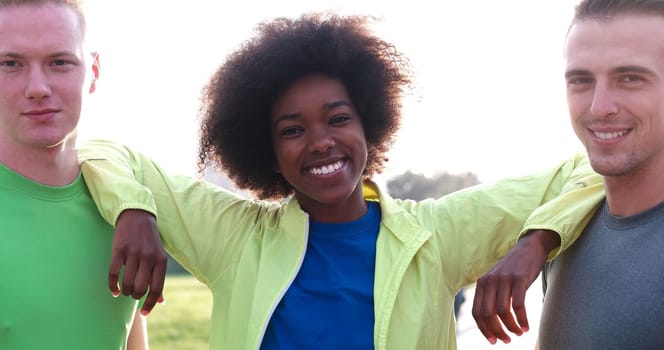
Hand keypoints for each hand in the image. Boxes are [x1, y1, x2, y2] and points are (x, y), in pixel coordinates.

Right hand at [109, 209, 167, 314]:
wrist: (138, 218)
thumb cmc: (150, 243)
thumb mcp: (159, 258)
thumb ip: (159, 279)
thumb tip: (161, 302)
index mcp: (161, 261)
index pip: (157, 289)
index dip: (150, 303)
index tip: (144, 313)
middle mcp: (148, 258)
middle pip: (140, 288)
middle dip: (135, 296)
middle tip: (132, 294)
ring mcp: (133, 253)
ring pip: (127, 283)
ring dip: (124, 291)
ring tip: (124, 290)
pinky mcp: (119, 250)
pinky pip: (114, 273)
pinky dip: (112, 285)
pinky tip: (113, 290)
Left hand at [471, 229, 558, 343]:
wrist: (528, 249)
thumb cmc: (513, 269)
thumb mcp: (496, 280)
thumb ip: (490, 296)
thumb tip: (489, 323)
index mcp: (481, 283)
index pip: (476, 312)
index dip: (484, 329)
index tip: (493, 341)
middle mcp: (489, 281)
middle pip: (487, 314)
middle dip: (496, 331)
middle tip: (506, 340)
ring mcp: (504, 279)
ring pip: (502, 312)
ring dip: (511, 327)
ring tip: (518, 333)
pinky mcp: (519, 279)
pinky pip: (518, 306)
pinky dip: (522, 320)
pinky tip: (526, 327)